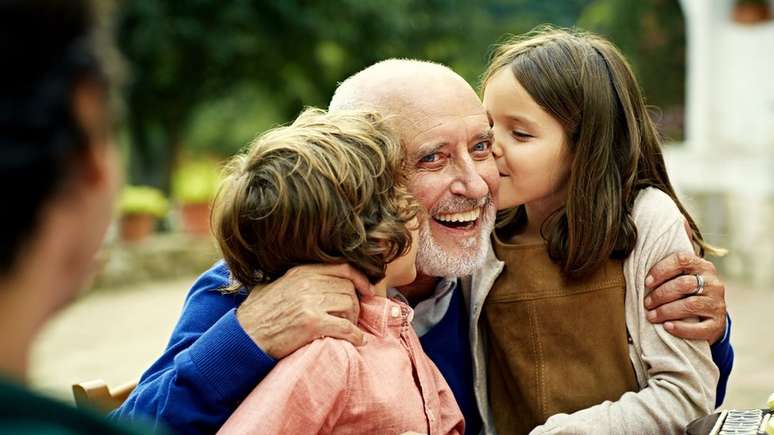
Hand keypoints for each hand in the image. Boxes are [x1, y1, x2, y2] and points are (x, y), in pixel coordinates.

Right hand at [236, 263, 374, 358]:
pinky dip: (355, 336)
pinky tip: (357, 341)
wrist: (244, 336)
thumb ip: (293, 278)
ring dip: (354, 320)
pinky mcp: (312, 324)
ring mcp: (311, 303)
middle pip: (348, 289)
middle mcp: (308, 283)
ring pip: (349, 306)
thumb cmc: (257, 313)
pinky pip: (345, 327)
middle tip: (352, 317)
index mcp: (301, 271)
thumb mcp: (273, 285)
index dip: (359, 278)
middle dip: (355, 304)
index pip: (342, 267)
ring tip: (349, 329)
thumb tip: (308, 277)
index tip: (367, 290)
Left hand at [643, 251, 726, 342]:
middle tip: (647, 303)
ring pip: (690, 305)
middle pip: (684, 284)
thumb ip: (667, 273)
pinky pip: (699, 327)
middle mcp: (714, 283)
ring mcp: (717, 304)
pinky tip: (667, 327)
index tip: (646, 282)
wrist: (708, 320)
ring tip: (651, 316)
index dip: (661, 270)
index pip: (682, 260)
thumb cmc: (686, 295)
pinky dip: (680, 328)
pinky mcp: (717, 324)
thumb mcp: (681, 279)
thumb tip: (637, 271)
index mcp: (703, 266)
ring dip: (666, 311)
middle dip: (660, 294)